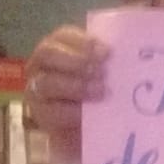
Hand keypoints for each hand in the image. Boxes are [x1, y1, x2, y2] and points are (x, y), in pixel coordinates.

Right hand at [24, 25, 108, 161]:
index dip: (84, 42)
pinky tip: (87, 113)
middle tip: (102, 72)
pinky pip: (53, 111)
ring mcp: (36, 88)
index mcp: (57, 45)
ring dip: (76, 86)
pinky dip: (72, 111)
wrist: (83, 127)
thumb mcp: (101, 72)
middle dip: (77, 62)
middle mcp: (41, 63)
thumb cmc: (95, 92)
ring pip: (48, 82)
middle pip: (49, 54)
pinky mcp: (41, 114)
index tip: (107, 52)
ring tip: (100, 91)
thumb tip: (127, 54)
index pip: (64, 35)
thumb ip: (106, 61)